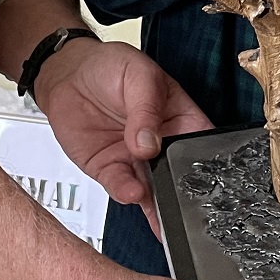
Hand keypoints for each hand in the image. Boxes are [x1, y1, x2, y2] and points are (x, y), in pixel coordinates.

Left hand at [34, 40, 210, 232]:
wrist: (67, 75)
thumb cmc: (110, 66)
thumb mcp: (137, 75)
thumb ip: (146, 108)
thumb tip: (150, 143)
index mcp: (181, 118)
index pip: (203, 144)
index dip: (211, 162)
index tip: (212, 177)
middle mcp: (162, 144)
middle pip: (180, 175)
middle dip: (185, 193)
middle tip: (187, 206)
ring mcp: (136, 160)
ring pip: (154, 190)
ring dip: (160, 205)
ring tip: (163, 213)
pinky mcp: (110, 170)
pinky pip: (122, 187)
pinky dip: (128, 193)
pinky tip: (132, 192)